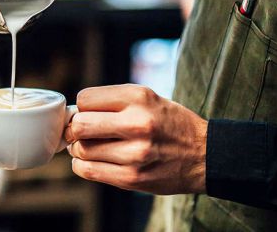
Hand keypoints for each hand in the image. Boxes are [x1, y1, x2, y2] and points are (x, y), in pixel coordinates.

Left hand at [64, 84, 207, 194]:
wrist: (205, 155)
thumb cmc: (169, 123)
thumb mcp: (147, 98)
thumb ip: (112, 102)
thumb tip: (71, 115)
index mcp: (139, 97)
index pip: (85, 99)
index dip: (82, 107)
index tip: (88, 114)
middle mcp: (137, 123)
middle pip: (79, 125)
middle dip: (75, 129)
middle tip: (81, 132)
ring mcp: (135, 153)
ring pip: (82, 150)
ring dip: (79, 149)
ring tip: (91, 147)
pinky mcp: (133, 178)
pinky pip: (89, 171)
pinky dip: (83, 165)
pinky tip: (93, 161)